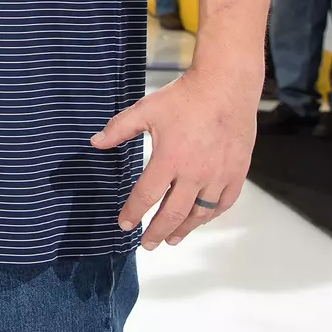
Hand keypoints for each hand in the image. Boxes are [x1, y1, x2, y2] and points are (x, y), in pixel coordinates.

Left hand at [90, 66, 256, 249]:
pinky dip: (210, 216)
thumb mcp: (146, 109)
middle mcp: (195, 173)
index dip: (133, 213)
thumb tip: (94, 143)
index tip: (124, 225)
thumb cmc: (184, 97)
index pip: (146, 196)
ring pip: (200, 213)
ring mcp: (219, 176)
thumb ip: (119, 129)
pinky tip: (200, 220)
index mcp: (169, 159)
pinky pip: (224, 203)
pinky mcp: (237, 173)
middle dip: (156, 231)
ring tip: (171, 239)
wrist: (226, 87)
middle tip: (146, 244)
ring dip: (184, 229)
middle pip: (173, 213)